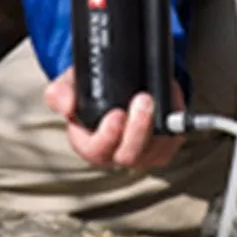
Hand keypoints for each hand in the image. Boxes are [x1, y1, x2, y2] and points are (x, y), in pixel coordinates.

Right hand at [45, 68, 184, 172]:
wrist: (117, 81)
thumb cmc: (90, 90)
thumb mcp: (70, 86)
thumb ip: (60, 93)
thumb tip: (66, 104)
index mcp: (90, 145)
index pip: (96, 152)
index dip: (108, 137)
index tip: (116, 114)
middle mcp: (117, 154)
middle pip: (130, 155)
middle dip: (138, 129)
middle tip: (142, 99)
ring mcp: (143, 153)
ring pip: (156, 150)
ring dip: (158, 124)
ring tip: (155, 95)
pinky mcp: (165, 145)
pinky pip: (174, 137)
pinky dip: (175, 116)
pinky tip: (168, 95)